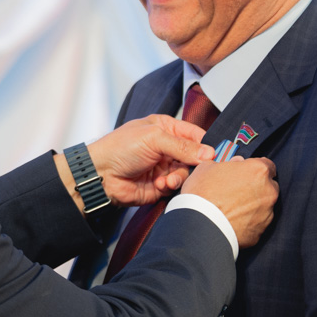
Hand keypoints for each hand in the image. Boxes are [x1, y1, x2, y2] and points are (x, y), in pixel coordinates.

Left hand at [88, 115, 216, 206]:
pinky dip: (170, 187)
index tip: (215, 155)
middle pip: (194, 157)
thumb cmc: (119, 148)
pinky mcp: (161, 185)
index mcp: (166, 128)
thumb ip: (182, 146)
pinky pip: (176, 187)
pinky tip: (159, 185)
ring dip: (179, 178)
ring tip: (167, 180)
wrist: (101, 175)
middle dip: (193, 165)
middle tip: (191, 169)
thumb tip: (208, 153)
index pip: (195, 135)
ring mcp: (164, 167)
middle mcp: (167, 148)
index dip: (206, 145)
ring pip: (187, 174)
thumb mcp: (153, 138)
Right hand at [182, 156, 277, 246]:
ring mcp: (267, 214)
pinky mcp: (260, 233)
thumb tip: (236, 163)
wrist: (200, 227)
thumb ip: (227, 162)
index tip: (246, 173)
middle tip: (237, 191)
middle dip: (256, 188)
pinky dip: (248, 222)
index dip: (255, 169)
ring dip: (253, 206)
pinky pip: (256, 224)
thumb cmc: (202, 194)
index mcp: (259, 171)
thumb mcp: (207, 167)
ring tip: (232, 209)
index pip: (267, 165)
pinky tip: (232, 222)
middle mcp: (269, 192)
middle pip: (269, 187)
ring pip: (264, 206)